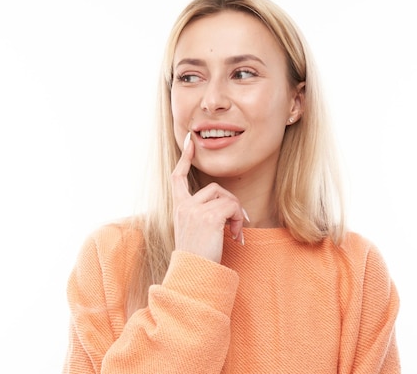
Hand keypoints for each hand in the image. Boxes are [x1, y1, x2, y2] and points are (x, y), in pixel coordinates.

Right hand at [171, 132, 244, 262]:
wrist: (194, 274)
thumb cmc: (197, 258)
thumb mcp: (195, 232)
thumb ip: (204, 214)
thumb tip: (230, 207)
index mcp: (178, 208)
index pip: (177, 177)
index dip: (185, 159)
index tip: (190, 141)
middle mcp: (183, 206)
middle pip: (215, 188)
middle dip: (230, 204)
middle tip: (237, 226)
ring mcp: (194, 210)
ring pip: (225, 197)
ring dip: (236, 214)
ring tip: (235, 233)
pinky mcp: (208, 216)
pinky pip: (232, 207)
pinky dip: (239, 220)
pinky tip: (236, 237)